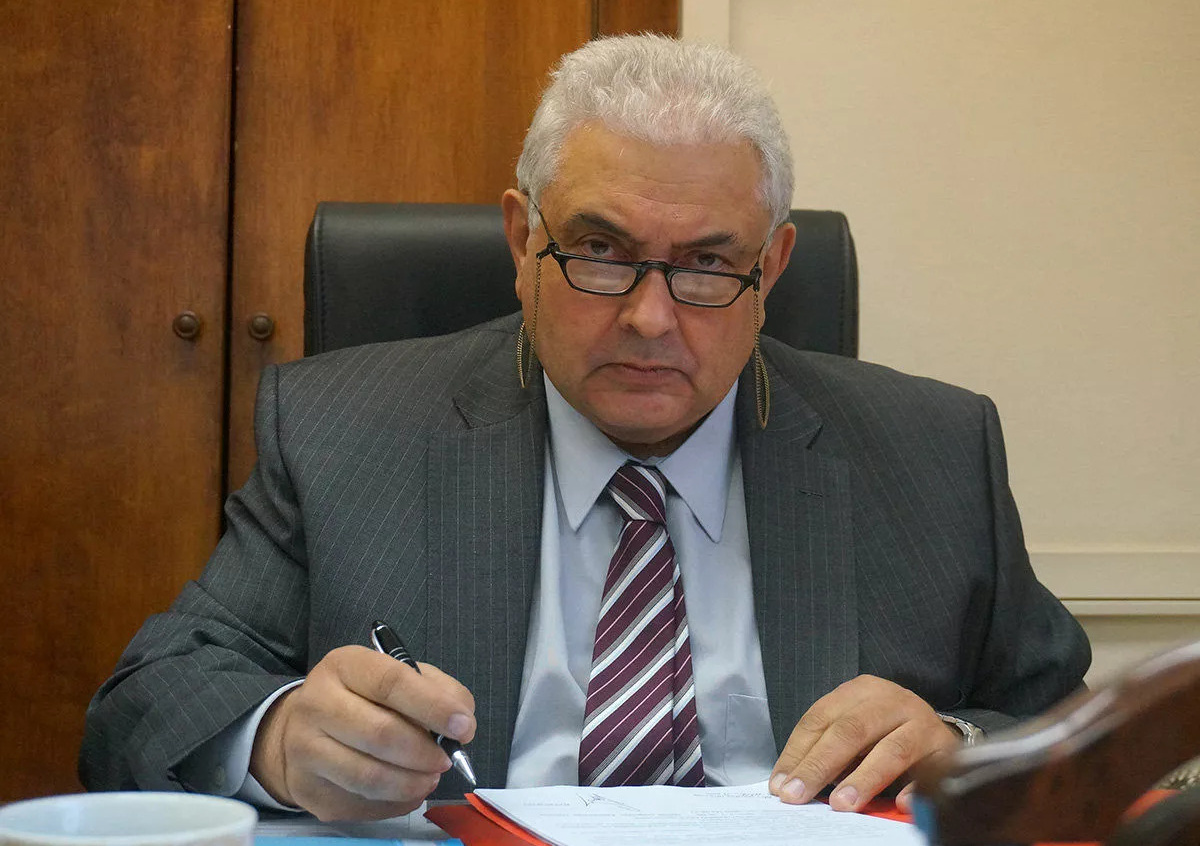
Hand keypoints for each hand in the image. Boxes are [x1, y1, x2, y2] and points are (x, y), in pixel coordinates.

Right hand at [249, 645, 475, 820]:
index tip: (464, 728)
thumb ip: (438, 690)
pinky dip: (394, 802)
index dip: (433, 707)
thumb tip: (463, 725)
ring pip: (369, 777)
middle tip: (447, 760)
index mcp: (344, 665)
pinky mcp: (307, 789)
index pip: (392, 684)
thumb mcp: (399, 675)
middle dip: (424, 752)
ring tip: (430, 778)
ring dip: (412, 783)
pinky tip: (405, 790)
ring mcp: (304, 749)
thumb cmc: (362, 697)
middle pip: (380, 734)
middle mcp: (315, 703)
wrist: (301, 727)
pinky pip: (360, 804)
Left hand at [768, 674, 958, 812]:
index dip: (798, 753)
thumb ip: (826, 749)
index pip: (820, 719)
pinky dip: (914, 790)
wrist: (937, 727)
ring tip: (841, 804)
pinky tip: (899, 805)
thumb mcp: (853, 727)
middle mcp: (891, 700)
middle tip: (798, 795)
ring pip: (891, 750)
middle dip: (820, 765)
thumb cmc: (884, 730)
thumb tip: (790, 783)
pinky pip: (929, 771)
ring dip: (863, 779)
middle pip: (851, 731)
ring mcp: (921, 721)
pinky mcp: (945, 748)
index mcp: (860, 691)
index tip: (780, 784)